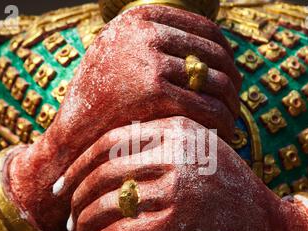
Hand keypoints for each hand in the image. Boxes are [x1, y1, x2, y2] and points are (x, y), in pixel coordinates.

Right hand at [6, 5, 240, 230]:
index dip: (226, 55)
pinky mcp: (155, 92)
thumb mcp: (121, 57)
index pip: (206, 29)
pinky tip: (223, 135)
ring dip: (231, 105)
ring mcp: (150, 59)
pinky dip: (222, 122)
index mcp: (140, 18)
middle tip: (235, 103)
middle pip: (216, 55)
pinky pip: (207, 106)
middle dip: (232, 82)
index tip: (231, 76)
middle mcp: (146, 32)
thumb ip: (155, 44)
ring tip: (231, 121)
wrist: (73, 134)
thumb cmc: (101, 100)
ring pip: (217, 81)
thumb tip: (207, 49)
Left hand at [60, 117, 307, 230]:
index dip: (79, 166)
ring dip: (85, 228)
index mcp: (178, 129)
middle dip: (77, 199)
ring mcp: (181, 185)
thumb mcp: (198, 156)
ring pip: (109, 205)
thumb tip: (101, 169)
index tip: (62, 187)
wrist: (271, 227)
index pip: (111, 142)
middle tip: (67, 220)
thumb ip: (159, 151)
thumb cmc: (227, 193)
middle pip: (104, 172)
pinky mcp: (182, 222)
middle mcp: (177, 151)